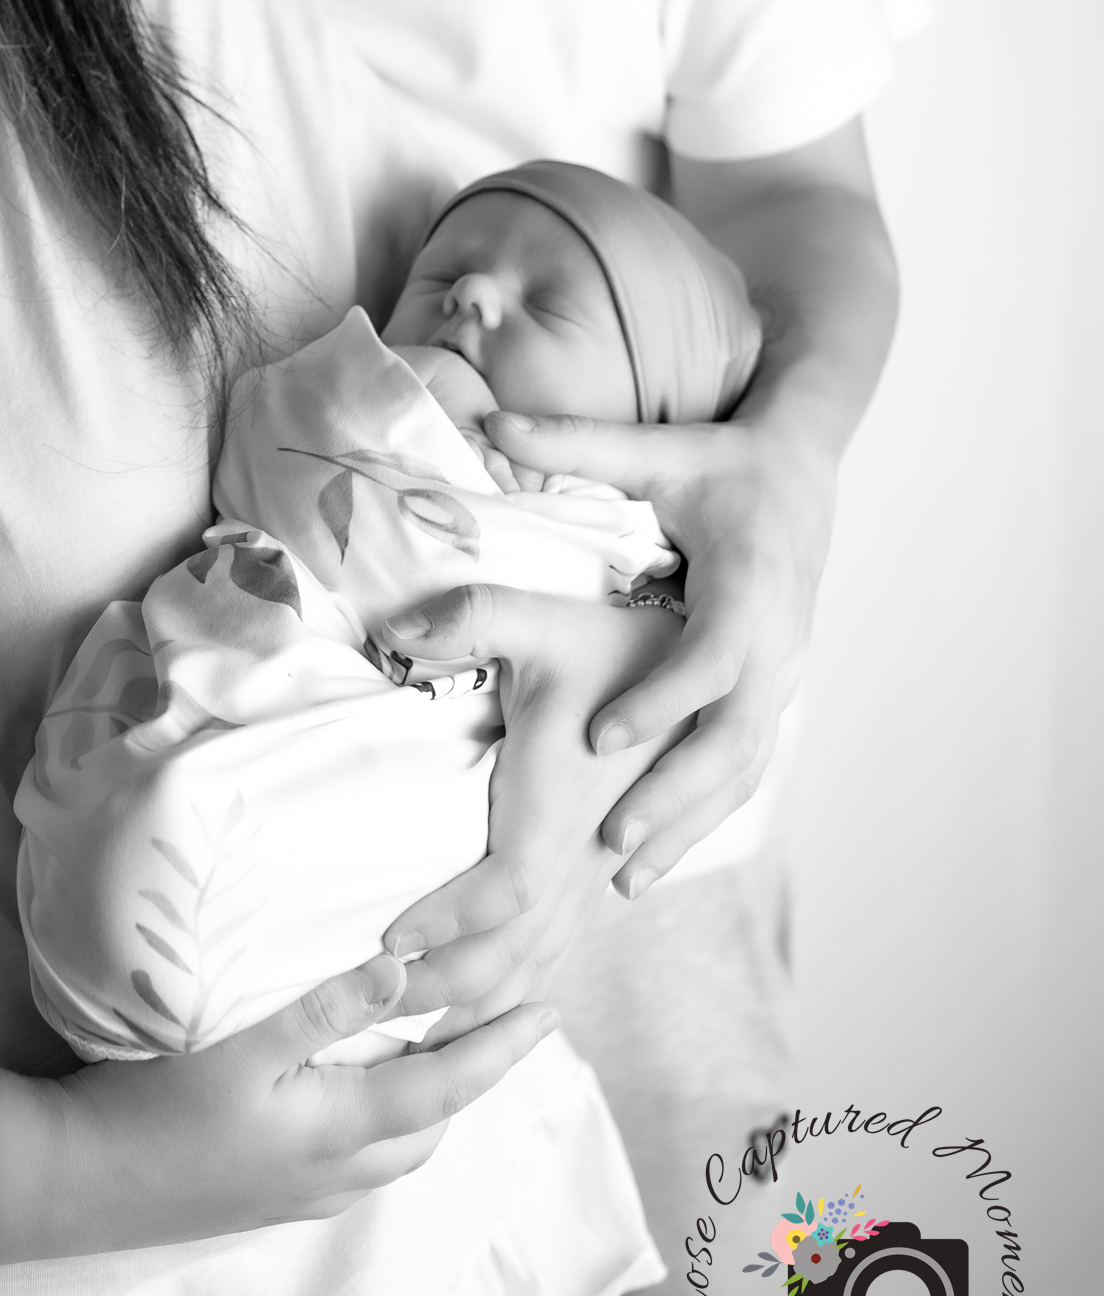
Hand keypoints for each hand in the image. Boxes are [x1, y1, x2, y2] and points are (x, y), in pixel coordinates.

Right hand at [42, 957, 557, 1252]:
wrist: (74, 1182)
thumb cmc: (152, 1103)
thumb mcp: (237, 1043)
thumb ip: (322, 1006)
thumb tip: (405, 971)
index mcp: (336, 1129)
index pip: (446, 1088)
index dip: (501, 1048)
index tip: (548, 1011)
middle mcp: (332, 1173)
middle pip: (431, 1127)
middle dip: (474, 1076)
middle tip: (499, 1020)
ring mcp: (299, 1194)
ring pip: (395, 1151)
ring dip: (430, 1103)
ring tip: (441, 1047)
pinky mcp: (268, 1199)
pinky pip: (358, 1164)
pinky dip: (385, 1124)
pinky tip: (359, 1094)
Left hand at [377, 586, 687, 1023]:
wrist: (708, 666)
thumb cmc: (615, 643)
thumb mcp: (538, 617)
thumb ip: (469, 616)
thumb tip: (395, 627)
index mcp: (566, 801)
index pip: (508, 890)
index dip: (450, 921)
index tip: (390, 937)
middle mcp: (590, 849)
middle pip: (520, 947)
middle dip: (450, 983)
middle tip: (379, 1004)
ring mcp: (604, 865)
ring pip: (544, 956)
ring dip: (484, 997)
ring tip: (418, 1031)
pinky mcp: (608, 867)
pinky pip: (565, 941)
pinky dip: (524, 982)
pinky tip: (490, 1014)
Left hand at [481, 404, 830, 890]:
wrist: (805, 467)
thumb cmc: (724, 460)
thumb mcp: (656, 450)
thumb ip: (574, 442)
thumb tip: (490, 418)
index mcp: (750, 585)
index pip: (709, 661)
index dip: (657, 703)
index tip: (598, 740)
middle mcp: (778, 641)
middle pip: (736, 737)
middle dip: (675, 795)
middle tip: (608, 843)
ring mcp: (786, 674)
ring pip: (746, 767)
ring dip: (690, 823)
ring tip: (625, 877)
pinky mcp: (777, 691)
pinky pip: (747, 765)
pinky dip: (706, 812)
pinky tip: (657, 855)